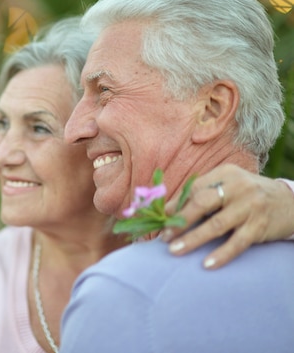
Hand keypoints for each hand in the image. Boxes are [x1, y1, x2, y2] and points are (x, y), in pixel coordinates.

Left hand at [160, 164, 293, 268]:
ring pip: (216, 225)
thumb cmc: (249, 196)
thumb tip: (168, 211)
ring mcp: (250, 206)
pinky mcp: (260, 225)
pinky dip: (221, 254)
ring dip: (193, 239)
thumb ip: (203, 194)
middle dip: (179, 221)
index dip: (173, 206)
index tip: (157, 220)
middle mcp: (237, 187)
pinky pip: (237, 243)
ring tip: (175, 251)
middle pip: (201, 203)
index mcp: (224, 174)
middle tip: (163, 237)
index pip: (193, 189)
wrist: (292, 203)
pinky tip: (207, 264)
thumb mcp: (229, 186)